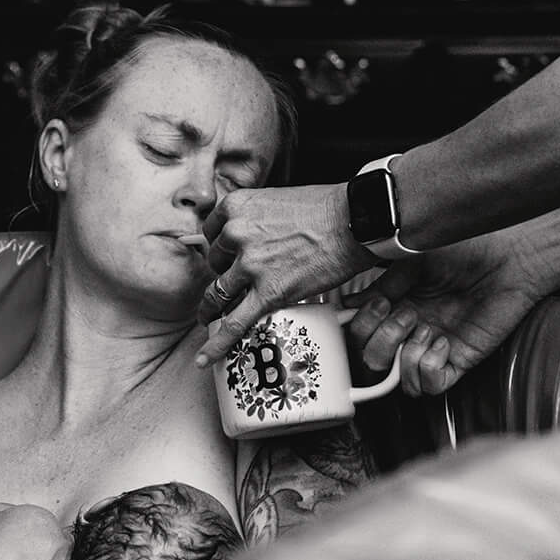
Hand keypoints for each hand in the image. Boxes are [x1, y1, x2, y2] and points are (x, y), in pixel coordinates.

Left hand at [194, 182, 375, 366]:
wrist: (353, 222)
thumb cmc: (324, 210)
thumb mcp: (275, 201)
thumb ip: (255, 219)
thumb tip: (252, 237)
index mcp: (236, 207)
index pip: (212, 234)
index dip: (221, 248)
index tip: (228, 256)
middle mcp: (236, 234)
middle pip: (215, 264)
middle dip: (227, 273)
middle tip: (243, 280)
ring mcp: (250, 265)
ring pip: (218, 294)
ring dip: (214, 307)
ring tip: (213, 317)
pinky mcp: (268, 292)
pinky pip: (234, 324)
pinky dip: (217, 344)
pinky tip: (206, 357)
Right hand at [346, 231, 552, 394]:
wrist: (509, 256)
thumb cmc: (466, 250)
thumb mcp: (412, 261)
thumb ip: (381, 284)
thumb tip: (349, 304)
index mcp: (396, 308)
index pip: (359, 336)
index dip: (360, 328)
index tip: (378, 304)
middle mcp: (411, 332)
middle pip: (372, 363)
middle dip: (382, 341)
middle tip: (407, 314)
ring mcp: (433, 348)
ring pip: (399, 382)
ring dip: (406, 356)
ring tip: (428, 330)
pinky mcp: (459, 360)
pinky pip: (431, 385)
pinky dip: (429, 368)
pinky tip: (443, 343)